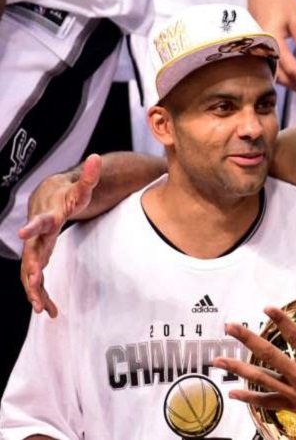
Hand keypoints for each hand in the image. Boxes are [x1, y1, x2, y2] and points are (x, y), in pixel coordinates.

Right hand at [19, 154, 100, 316]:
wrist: (50, 198)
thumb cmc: (69, 194)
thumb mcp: (82, 186)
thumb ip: (90, 175)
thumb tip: (98, 157)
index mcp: (48, 217)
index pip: (40, 221)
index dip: (33, 226)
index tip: (24, 233)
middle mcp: (37, 235)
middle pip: (30, 253)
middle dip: (31, 270)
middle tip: (35, 286)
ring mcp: (35, 248)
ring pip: (30, 272)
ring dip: (35, 290)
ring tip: (44, 309)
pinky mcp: (39, 258)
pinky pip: (36, 279)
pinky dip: (41, 294)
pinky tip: (49, 311)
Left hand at [214, 308, 295, 439]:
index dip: (281, 320)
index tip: (267, 308)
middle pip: (269, 355)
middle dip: (247, 339)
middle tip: (230, 327)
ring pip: (261, 379)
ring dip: (238, 368)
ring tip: (217, 359)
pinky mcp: (295, 407)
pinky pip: (268, 402)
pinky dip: (249, 397)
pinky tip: (232, 393)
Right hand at [247, 0, 295, 98]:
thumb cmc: (281, 2)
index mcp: (272, 42)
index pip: (290, 68)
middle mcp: (263, 50)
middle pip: (281, 77)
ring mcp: (259, 53)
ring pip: (276, 76)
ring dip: (293, 86)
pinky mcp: (260, 53)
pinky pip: (272, 70)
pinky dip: (286, 78)